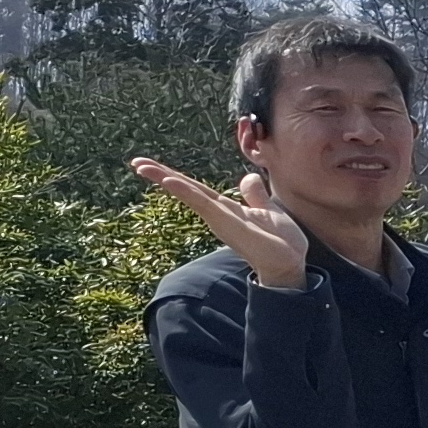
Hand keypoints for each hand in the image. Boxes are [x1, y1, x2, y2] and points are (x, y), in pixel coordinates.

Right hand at [134, 160, 310, 289]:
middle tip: (136, 163)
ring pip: (191, 194)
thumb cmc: (279, 241)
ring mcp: (221, 219)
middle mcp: (218, 213)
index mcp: (225, 208)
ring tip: (143, 167)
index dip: (176, 176)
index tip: (151, 165)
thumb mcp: (268, 210)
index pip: (196, 188)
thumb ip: (255, 195)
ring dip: (167, 179)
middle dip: (161, 175)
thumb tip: (247, 177)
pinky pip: (205, 205)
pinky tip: (171, 182)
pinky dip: (187, 193)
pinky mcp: (229, 225)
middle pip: (187, 189)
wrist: (290, 264)